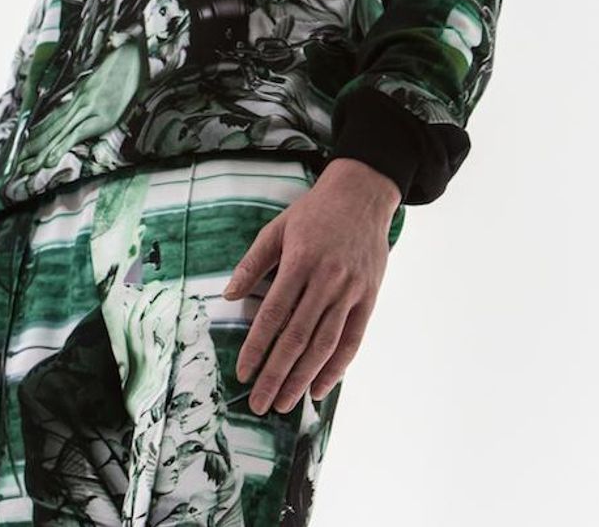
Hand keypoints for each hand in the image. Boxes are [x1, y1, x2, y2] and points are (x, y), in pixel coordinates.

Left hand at [18, 42, 141, 168]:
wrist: (138, 52)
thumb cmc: (126, 63)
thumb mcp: (106, 76)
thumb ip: (93, 88)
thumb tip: (84, 95)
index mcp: (82, 93)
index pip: (54, 117)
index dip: (38, 132)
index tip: (25, 145)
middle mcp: (80, 101)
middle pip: (52, 127)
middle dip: (34, 146)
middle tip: (17, 163)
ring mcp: (88, 107)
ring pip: (59, 133)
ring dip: (41, 151)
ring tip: (26, 166)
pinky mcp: (100, 115)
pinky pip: (76, 134)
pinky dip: (61, 147)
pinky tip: (50, 160)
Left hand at [223, 158, 400, 415]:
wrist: (362, 194)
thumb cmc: (315, 211)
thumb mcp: (278, 227)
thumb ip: (253, 262)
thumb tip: (229, 295)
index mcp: (300, 261)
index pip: (274, 314)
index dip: (257, 347)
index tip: (242, 373)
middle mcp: (327, 279)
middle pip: (298, 337)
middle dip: (276, 375)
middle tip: (258, 404)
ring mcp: (351, 290)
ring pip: (324, 344)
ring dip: (303, 378)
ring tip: (284, 403)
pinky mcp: (369, 297)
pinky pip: (352, 340)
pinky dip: (337, 368)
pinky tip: (320, 388)